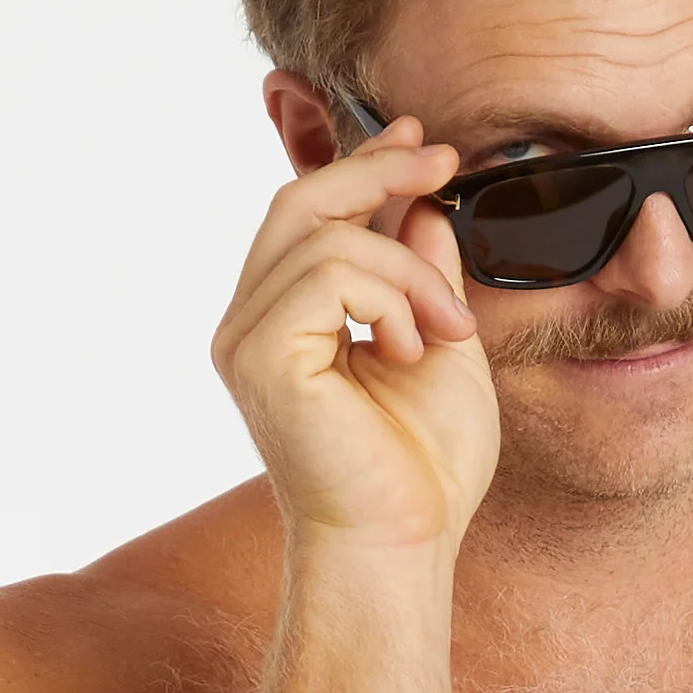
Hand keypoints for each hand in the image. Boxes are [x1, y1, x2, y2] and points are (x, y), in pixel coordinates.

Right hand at [210, 121, 497, 555]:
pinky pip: (327, 274)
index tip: (426, 143)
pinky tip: (410, 350)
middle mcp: (251, 324)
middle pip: (300, 201)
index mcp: (285, 319)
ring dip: (407, 272)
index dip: (364, 164)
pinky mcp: (259, 358)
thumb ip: (421, 269)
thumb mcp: (439, 340)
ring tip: (445, 332)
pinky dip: (388, 298)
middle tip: (445, 165)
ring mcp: (246, 341)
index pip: (309, 212)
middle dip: (378, 171)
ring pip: (324, 236)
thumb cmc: (422, 470)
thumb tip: (419, 198)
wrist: (403, 548)